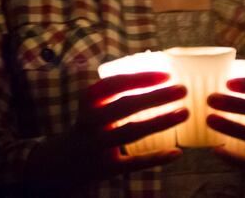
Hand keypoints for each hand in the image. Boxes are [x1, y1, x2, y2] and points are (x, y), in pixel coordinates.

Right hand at [27, 71, 187, 191]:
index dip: (141, 78)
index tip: (167, 74)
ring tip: (185, 113)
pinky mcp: (105, 169)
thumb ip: (117, 91)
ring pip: (131, 132)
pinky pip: (133, 163)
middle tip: (183, 90)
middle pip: (126, 106)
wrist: (59, 163)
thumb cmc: (88, 125)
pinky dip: (155, 158)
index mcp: (88, 101)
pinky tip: (177, 152)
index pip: (114, 84)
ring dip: (160, 122)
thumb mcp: (93, 105)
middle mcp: (89, 122)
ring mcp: (97, 146)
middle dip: (156, 96)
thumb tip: (156, 74)